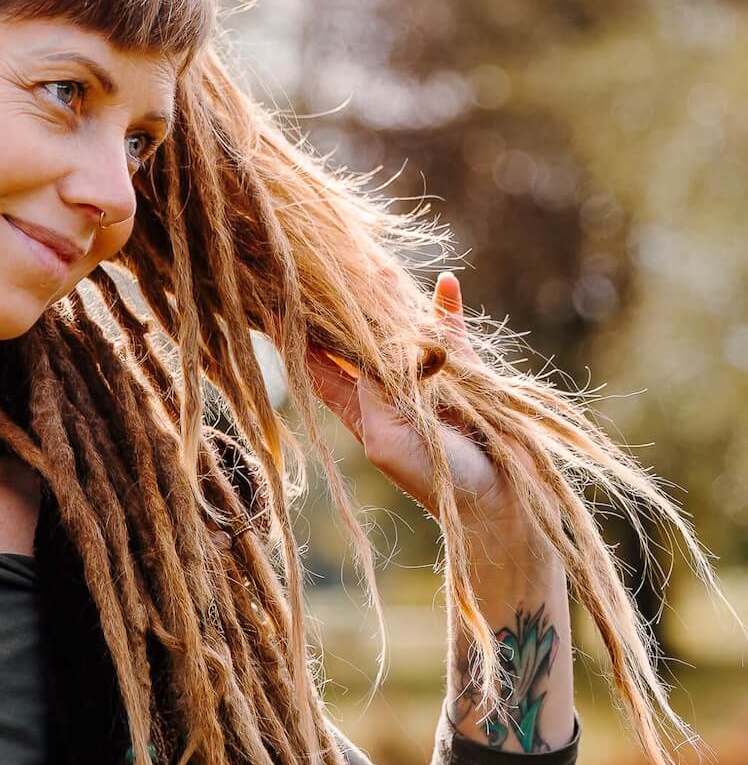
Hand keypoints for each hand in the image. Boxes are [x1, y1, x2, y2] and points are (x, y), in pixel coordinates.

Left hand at [304, 274, 540, 552]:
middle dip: (337, 305)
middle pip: (354, 335)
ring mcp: (425, 376)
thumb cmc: (430, 477)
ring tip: (373, 262)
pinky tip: (445, 282)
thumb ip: (369, 394)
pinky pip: (453, 331)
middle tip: (314, 265)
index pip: (315, 363)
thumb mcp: (383, 440)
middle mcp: (386, 386)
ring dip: (389, 296)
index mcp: (357, 406)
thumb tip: (365, 346)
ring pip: (400, 325)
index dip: (293, 336)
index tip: (270, 302)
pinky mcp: (465, 373)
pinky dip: (448, 307)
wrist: (494, 501)